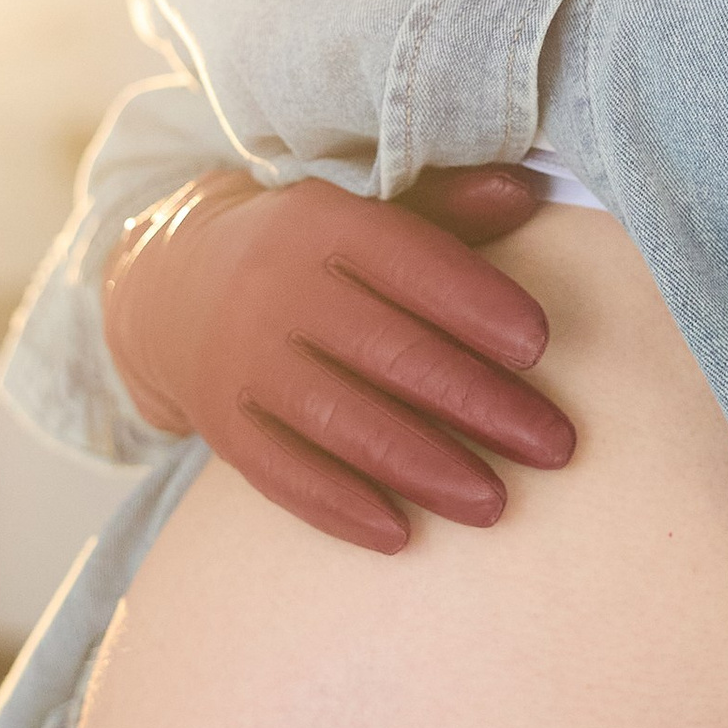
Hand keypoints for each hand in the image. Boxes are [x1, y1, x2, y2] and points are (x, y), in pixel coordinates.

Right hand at [103, 162, 574, 552]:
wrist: (174, 285)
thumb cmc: (307, 251)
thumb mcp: (365, 212)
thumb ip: (447, 210)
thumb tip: (524, 192)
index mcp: (322, 221)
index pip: (410, 262)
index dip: (476, 305)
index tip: (540, 347)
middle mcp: (275, 287)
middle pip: (390, 352)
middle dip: (480, 404)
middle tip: (553, 446)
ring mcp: (242, 359)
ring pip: (343, 421)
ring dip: (425, 468)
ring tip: (495, 502)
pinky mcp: (222, 422)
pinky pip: (283, 472)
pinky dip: (341, 506)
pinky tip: (401, 535)